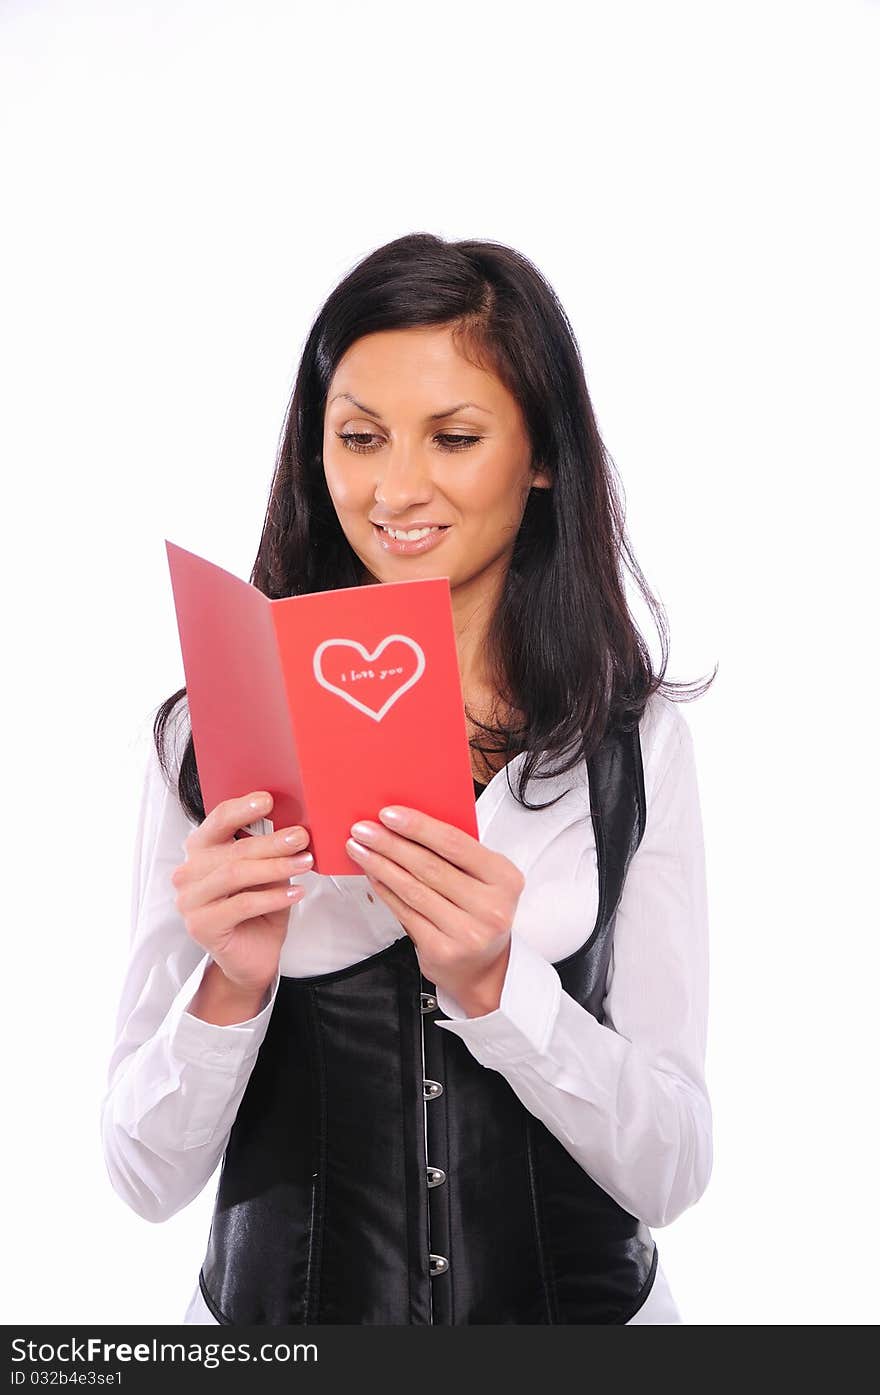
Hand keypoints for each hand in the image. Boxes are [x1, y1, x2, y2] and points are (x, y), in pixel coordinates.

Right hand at [171, 791, 312, 997]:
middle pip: (232, 849)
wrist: (254, 957)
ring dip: (275, 867)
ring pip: (235, 874)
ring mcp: (189, 900)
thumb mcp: (267, 872)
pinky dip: (272, 897)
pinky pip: (241, 904)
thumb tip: (293, 827)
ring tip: (305, 863)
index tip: (268, 800)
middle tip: (301, 837)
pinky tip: (296, 893)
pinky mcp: (200, 925)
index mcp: (201, 851)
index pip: (217, 821)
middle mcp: (188, 873)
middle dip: (271, 842)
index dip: (241, 808)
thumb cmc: (259, 909)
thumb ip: (269, 851)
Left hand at [345, 806, 524, 1015]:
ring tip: (360, 849)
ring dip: (381, 865)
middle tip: (365, 829)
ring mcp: (466, 932)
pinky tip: (373, 875)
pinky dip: (385, 890)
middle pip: (429, 866)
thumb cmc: (481, 913)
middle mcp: (489, 907)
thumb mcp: (486, 880)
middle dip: (391, 844)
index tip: (390, 814)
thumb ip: (458, 856)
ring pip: (413, 889)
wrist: (487, 969)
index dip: (419, 827)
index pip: (455, 844)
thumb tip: (407, 826)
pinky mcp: (442, 950)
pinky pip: (405, 913)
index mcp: (504, 879)